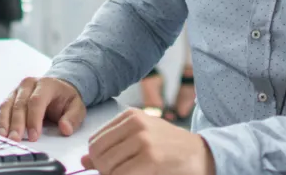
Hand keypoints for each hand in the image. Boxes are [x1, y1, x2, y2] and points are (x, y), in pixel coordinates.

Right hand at [0, 77, 86, 142]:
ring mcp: (17, 91)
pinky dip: (0, 122)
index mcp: (46, 84)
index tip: (34, 135)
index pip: (37, 101)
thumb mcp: (77, 107)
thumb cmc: (65, 98)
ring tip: (4, 137)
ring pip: (7, 106)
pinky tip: (0, 133)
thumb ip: (72, 118)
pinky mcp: (10, 98)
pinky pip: (2, 110)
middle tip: (16, 139)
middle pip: (19, 104)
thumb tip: (65, 128)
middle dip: (17, 124)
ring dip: (5, 123)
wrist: (58, 88)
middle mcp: (28, 85)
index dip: (34, 119)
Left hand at [81, 108, 214, 174]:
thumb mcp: (139, 140)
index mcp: (130, 116)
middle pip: (99, 155)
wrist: (202, 155)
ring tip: (132, 174)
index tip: (111, 168)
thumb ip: (111, 148)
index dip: (99, 161)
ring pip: (108, 167)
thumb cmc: (169, 148)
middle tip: (122, 173)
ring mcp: (143, 140)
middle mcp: (135, 124)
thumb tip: (83, 161)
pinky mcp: (151, 159)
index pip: (95, 142)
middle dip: (105, 171)